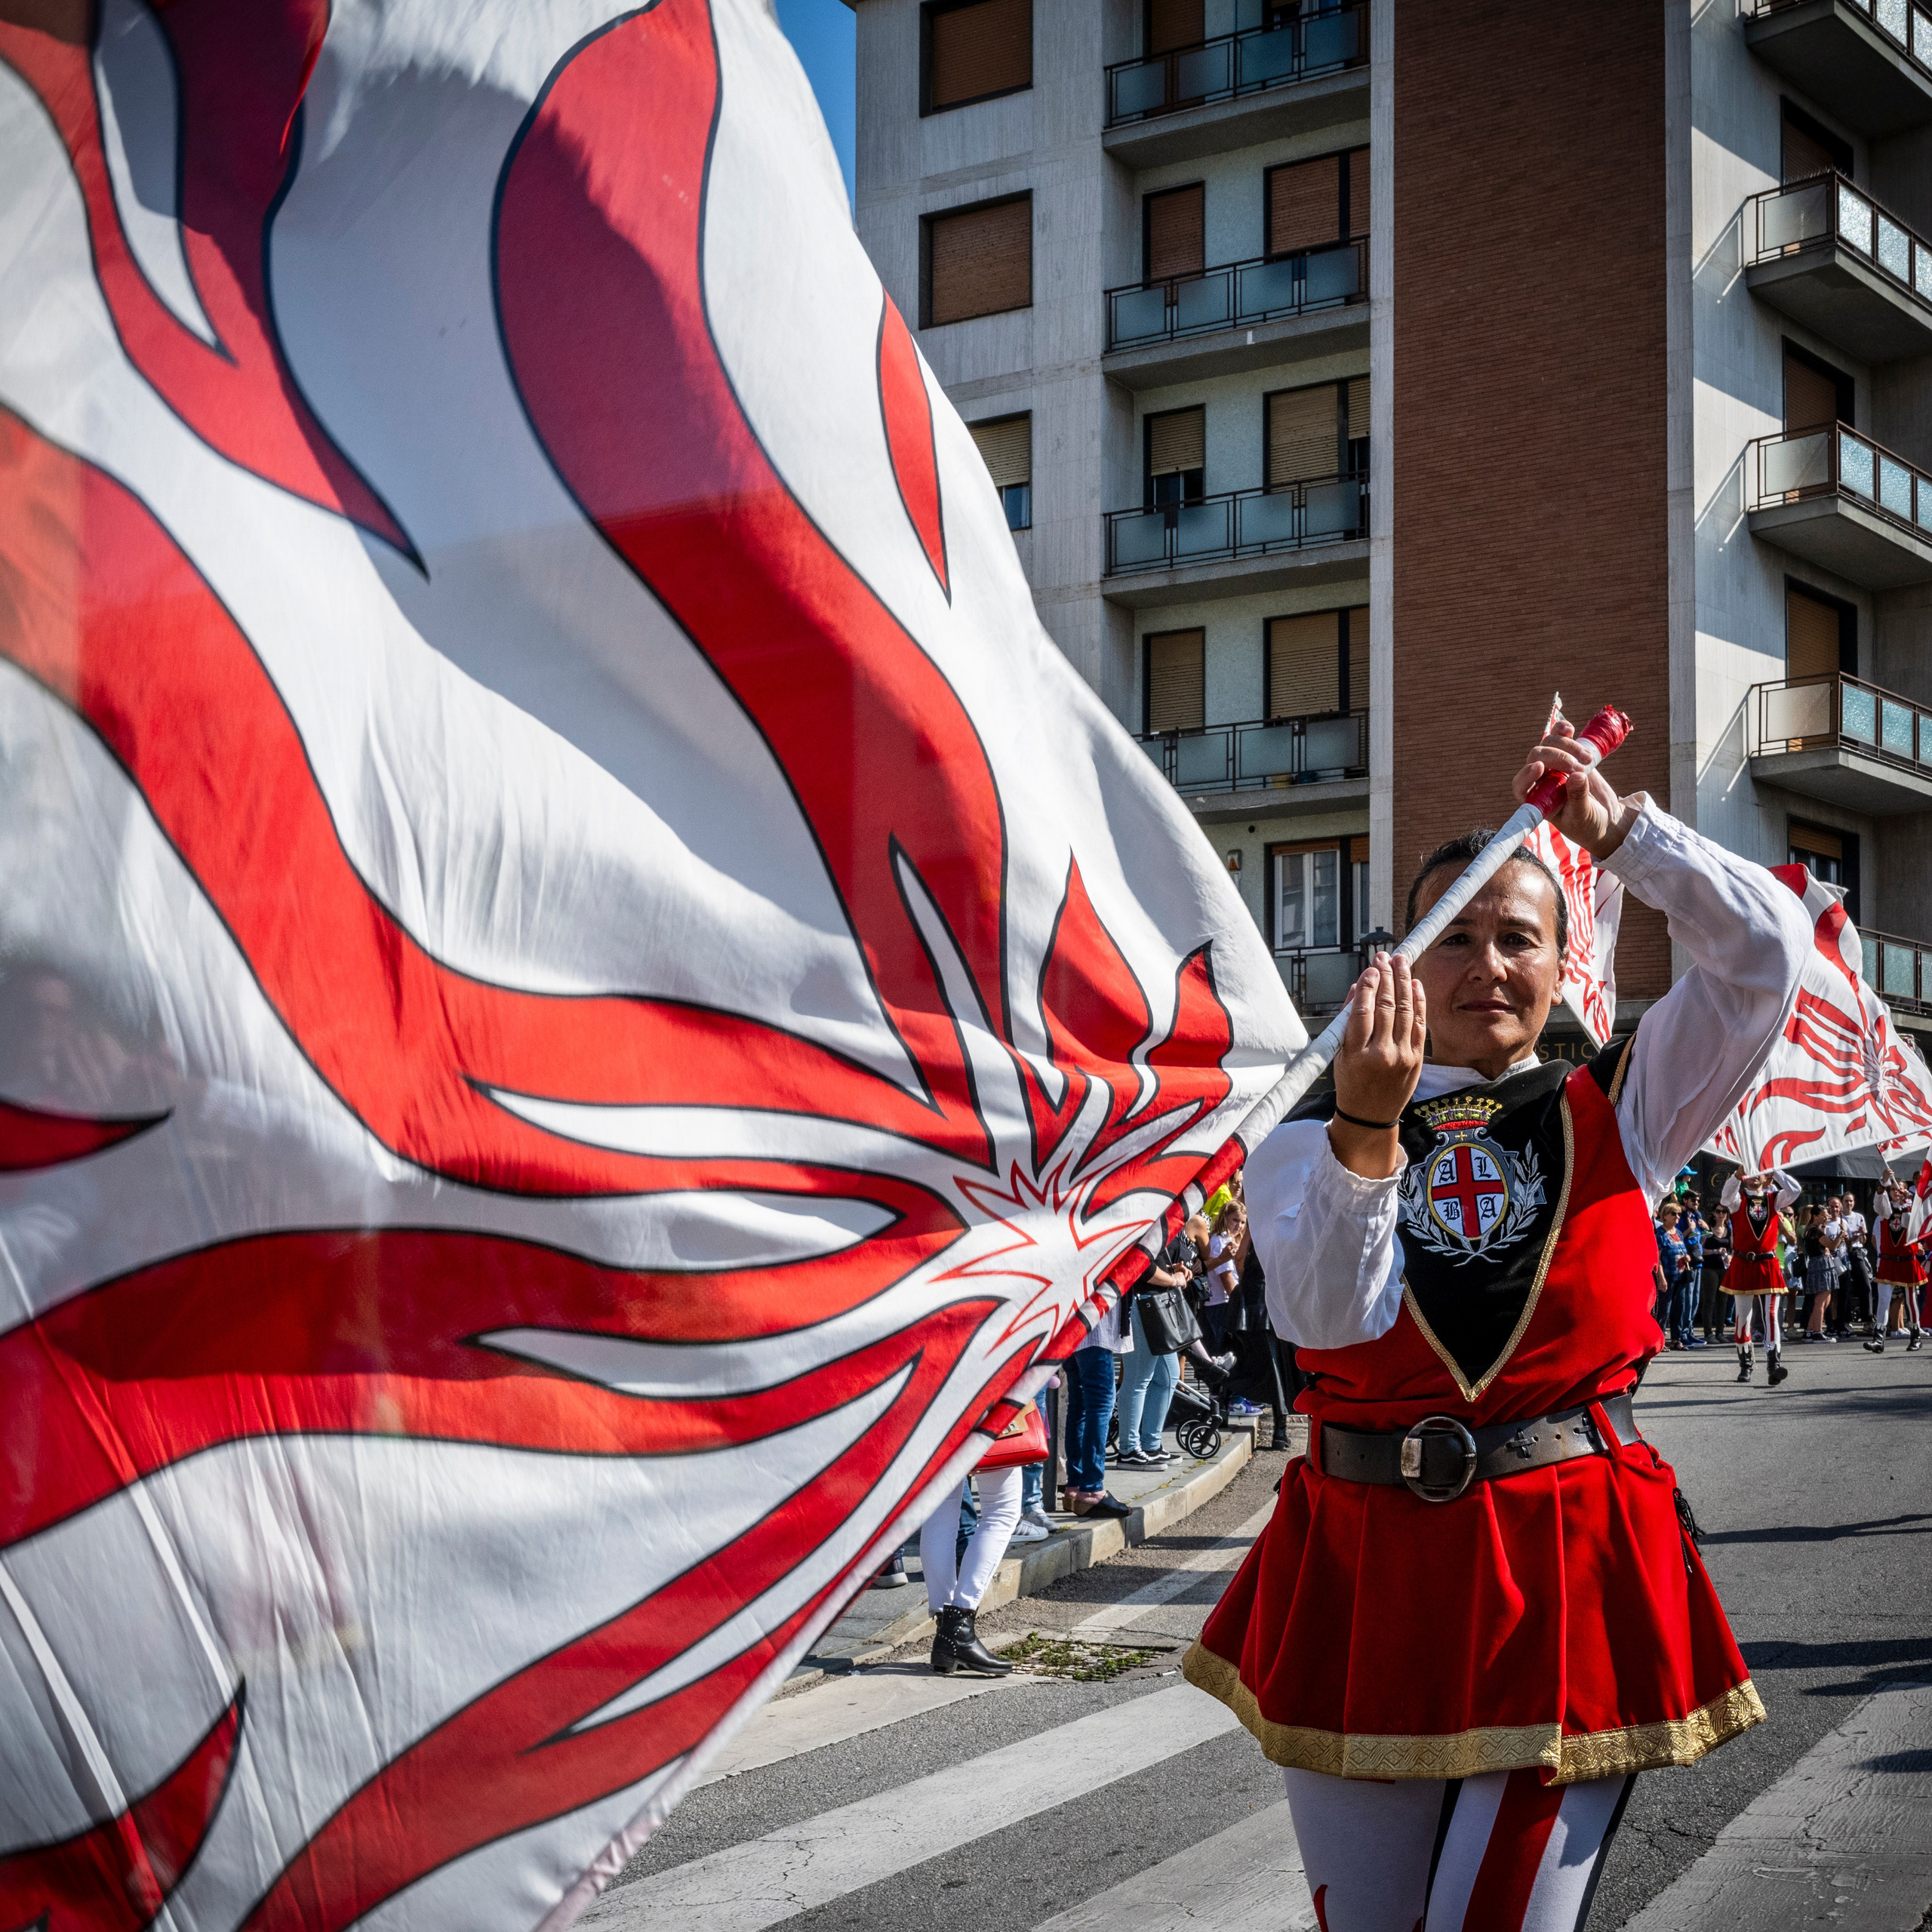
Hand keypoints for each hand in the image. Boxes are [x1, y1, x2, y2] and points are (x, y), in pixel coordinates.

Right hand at [1329, 951, 1424, 1179]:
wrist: (1371, 1116)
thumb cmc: (1351, 1084)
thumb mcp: (1339, 1055)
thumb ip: (1347, 1021)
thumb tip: (1357, 989)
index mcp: (1356, 1054)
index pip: (1363, 1011)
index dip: (1368, 986)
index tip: (1370, 969)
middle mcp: (1381, 1054)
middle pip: (1387, 1006)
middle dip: (1387, 977)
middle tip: (1385, 957)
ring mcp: (1402, 1056)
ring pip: (1405, 1011)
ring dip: (1404, 982)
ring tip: (1401, 962)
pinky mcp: (1417, 1059)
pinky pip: (1420, 1024)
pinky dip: (1419, 1002)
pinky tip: (1416, 984)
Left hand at [1512, 721, 1639, 860]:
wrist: (1605, 818)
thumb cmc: (1588, 825)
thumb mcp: (1583, 816)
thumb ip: (1578, 798)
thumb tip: (1576, 776)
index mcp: (1537, 800)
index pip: (1521, 785)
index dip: (1526, 775)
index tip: (1540, 768)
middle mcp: (1541, 781)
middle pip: (1537, 757)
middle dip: (1558, 758)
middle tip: (1580, 769)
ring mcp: (1554, 765)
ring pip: (1549, 744)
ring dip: (1567, 746)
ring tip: (1588, 759)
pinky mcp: (1569, 754)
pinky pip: (1560, 737)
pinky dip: (1563, 730)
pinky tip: (1570, 729)